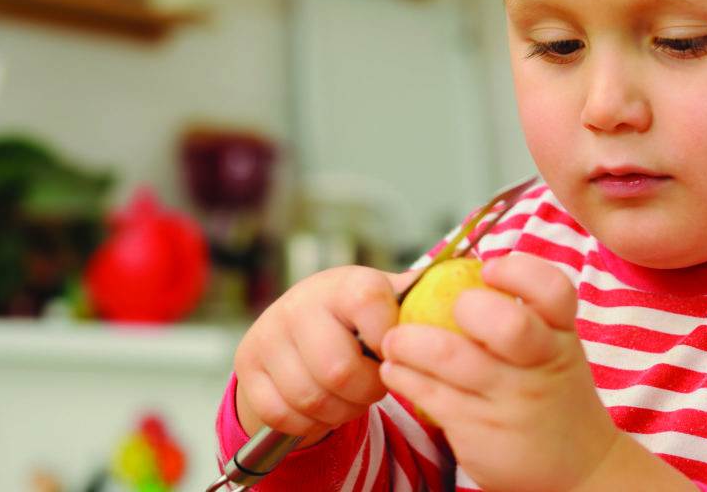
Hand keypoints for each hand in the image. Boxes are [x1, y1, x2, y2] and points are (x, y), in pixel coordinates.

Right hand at [234, 265, 415, 444]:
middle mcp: (300, 304)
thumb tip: (458, 288)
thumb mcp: (386, 299)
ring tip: (350, 396)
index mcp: (344, 284)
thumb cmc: (358, 314)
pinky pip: (281, 414)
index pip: (368, 304)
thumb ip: (416, 302)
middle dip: (365, 390)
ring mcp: (268, 335)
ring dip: (339, 410)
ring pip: (310, 398)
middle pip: (339, 370)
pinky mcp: (248, 368)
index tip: (391, 351)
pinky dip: (308, 421)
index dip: (388, 339)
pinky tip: (321, 404)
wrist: (300, 321)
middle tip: (372, 384)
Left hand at [379, 254, 620, 490]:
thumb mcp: (556, 350)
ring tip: (393, 340)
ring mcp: (511, 401)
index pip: (553, 289)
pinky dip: (402, 375)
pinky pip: (429, 395)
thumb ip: (524, 315)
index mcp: (562, 335)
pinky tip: (394, 369)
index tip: (487, 270)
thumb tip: (459, 275)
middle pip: (507, 324)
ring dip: (409, 341)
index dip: (518, 272)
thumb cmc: (554, 392)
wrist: (581, 469)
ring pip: (450, 357)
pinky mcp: (480, 431)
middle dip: (466, 307)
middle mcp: (542, 365)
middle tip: (441, 308)